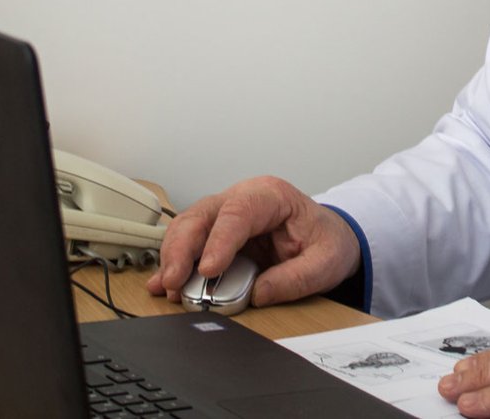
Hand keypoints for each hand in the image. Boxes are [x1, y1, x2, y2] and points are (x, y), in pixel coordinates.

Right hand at [145, 175, 360, 307]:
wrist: (327, 238)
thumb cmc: (326, 240)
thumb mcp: (325, 261)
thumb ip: (296, 278)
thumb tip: (259, 293)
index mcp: (271, 195)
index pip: (238, 211)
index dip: (219, 240)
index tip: (208, 269)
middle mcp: (242, 199)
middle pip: (202, 215)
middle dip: (182, 248)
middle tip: (174, 281)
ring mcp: (225, 216)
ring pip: (187, 227)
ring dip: (173, 258)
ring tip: (168, 288)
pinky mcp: (215, 236)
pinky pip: (188, 244)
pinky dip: (174, 264)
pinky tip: (162, 284)